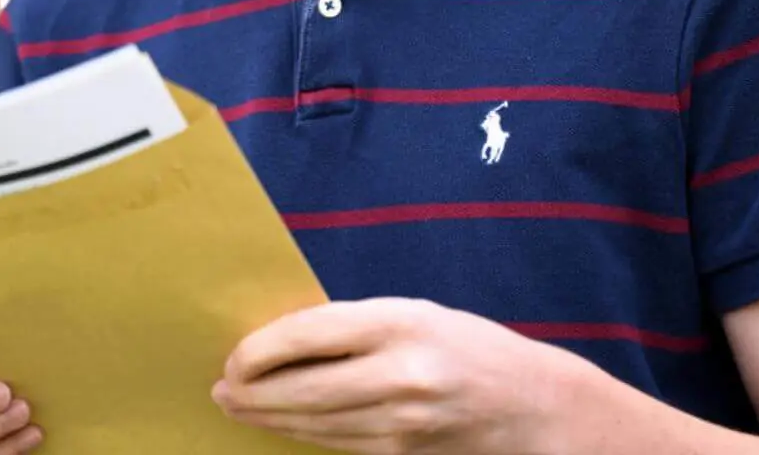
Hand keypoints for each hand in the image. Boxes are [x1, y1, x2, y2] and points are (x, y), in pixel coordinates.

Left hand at [211, 298, 573, 452]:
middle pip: (302, 389)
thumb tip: (281, 341)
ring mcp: (404, 422)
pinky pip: (340, 445)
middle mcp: (400, 372)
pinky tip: (283, 427)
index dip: (258, 350)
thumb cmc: (471, 348)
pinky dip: (305, 436)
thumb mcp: (415, 315)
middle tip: (221, 390)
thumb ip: (355, 326)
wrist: (538, 408)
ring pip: (315, 424)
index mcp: (399, 321)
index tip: (232, 357)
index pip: (306, 334)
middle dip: (251, 393)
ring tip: (238, 408)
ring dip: (268, 419)